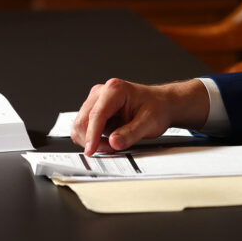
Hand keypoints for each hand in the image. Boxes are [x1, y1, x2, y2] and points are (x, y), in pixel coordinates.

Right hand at [71, 78, 208, 153]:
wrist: (161, 105)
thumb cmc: (157, 109)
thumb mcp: (150, 123)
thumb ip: (132, 133)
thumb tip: (113, 142)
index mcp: (115, 90)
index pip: (97, 115)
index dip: (92, 135)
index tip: (92, 150)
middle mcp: (102, 92)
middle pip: (83, 121)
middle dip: (92, 140)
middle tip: (110, 149)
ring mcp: (95, 101)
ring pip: (80, 126)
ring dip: (91, 140)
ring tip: (112, 143)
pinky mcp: (93, 111)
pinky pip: (83, 128)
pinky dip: (91, 138)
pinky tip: (106, 140)